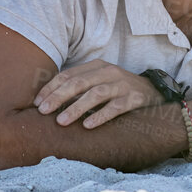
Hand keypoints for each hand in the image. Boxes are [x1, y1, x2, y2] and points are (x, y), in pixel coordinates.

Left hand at [33, 60, 159, 127]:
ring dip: (76, 108)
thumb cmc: (118, 89)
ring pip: (95, 94)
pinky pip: (116, 107)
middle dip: (58, 97)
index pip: (68, 75)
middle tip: (43, 112)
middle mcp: (108, 72)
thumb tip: (49, 101)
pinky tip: (88, 125)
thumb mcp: (99, 81)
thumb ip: (79, 87)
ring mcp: (122, 84)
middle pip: (78, 83)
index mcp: (96, 66)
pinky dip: (101, 115)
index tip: (37, 103)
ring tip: (61, 121)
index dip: (51, 88)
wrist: (154, 91)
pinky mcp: (134, 98)